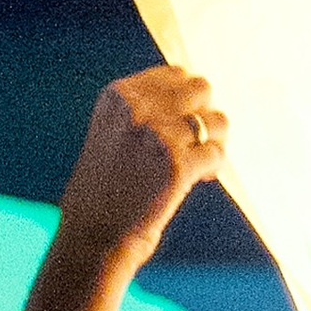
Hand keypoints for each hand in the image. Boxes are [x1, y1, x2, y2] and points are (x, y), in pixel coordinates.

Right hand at [54, 68, 228, 269]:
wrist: (92, 237)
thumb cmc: (106, 188)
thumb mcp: (114, 132)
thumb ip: (146, 107)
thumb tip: (197, 88)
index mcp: (119, 96)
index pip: (175, 73)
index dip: (186, 98)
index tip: (181, 123)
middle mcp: (138, 109)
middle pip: (201, 88)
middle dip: (204, 114)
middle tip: (195, 141)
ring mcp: (158, 135)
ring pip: (216, 121)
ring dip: (215, 140)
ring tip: (200, 162)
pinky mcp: (177, 166)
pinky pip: (217, 153)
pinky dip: (214, 166)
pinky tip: (200, 178)